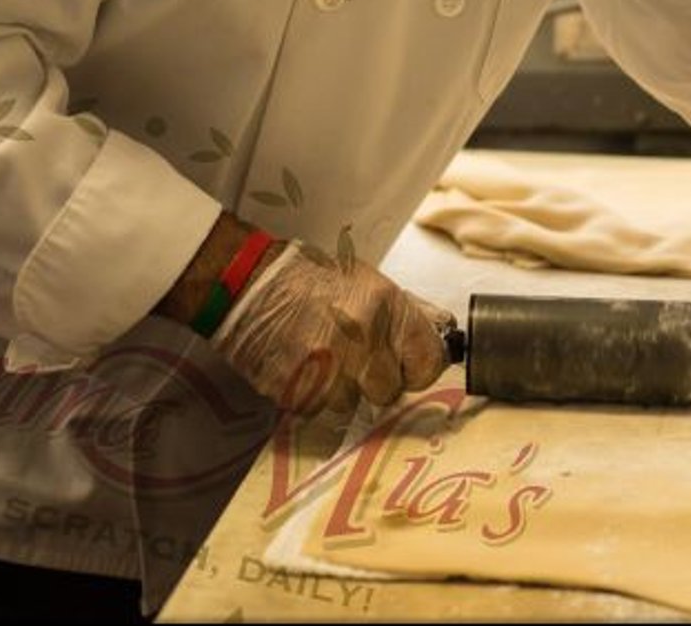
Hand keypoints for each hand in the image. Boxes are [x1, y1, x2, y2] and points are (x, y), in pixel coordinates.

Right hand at [211, 241, 454, 416]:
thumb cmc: (308, 280)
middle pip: (389, 392)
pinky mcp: (298, 389)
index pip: (428, 362)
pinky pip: (319, 409)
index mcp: (385, 307)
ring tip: (322, 358)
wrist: (247, 284)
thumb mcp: (367, 282)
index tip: (407, 367)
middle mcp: (362, 338)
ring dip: (340, 390)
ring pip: (352, 405)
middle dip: (375, 381)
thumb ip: (406, 313)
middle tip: (354, 360)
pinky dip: (312, 394)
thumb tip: (443, 334)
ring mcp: (328, 367)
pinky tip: (302, 366)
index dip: (417, 369)